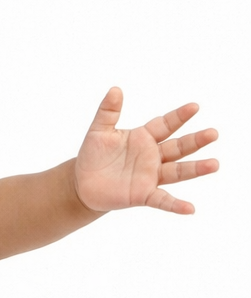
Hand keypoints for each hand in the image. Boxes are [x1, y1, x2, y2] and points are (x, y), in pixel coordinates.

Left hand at [73, 87, 218, 214]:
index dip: (179, 116)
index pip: (166, 124)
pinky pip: (162, 200)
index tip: (194, 107)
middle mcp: (153, 156)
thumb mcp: (99, 131)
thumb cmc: (93, 155)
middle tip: (213, 134)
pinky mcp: (143, 195)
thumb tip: (115, 89)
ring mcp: (150, 176)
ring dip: (195, 169)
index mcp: (144, 137)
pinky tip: (190, 209)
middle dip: (196, 141)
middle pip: (178, 147)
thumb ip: (108, 112)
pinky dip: (175, 205)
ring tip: (214, 164)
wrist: (83, 183)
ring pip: (177, 171)